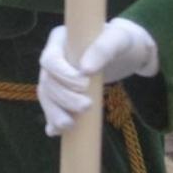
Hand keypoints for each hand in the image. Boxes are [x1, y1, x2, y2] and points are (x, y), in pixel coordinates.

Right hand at [37, 19, 158, 134]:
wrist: (126, 54)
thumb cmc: (121, 41)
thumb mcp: (118, 40)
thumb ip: (103, 49)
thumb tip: (85, 69)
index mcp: (59, 40)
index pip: (49, 59)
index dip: (62, 75)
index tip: (84, 84)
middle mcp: (53, 59)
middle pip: (47, 81)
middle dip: (64, 97)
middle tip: (86, 106)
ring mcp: (55, 78)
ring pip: (46, 97)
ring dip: (54, 113)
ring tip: (70, 125)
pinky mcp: (62, 94)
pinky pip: (51, 108)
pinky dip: (52, 121)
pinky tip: (55, 132)